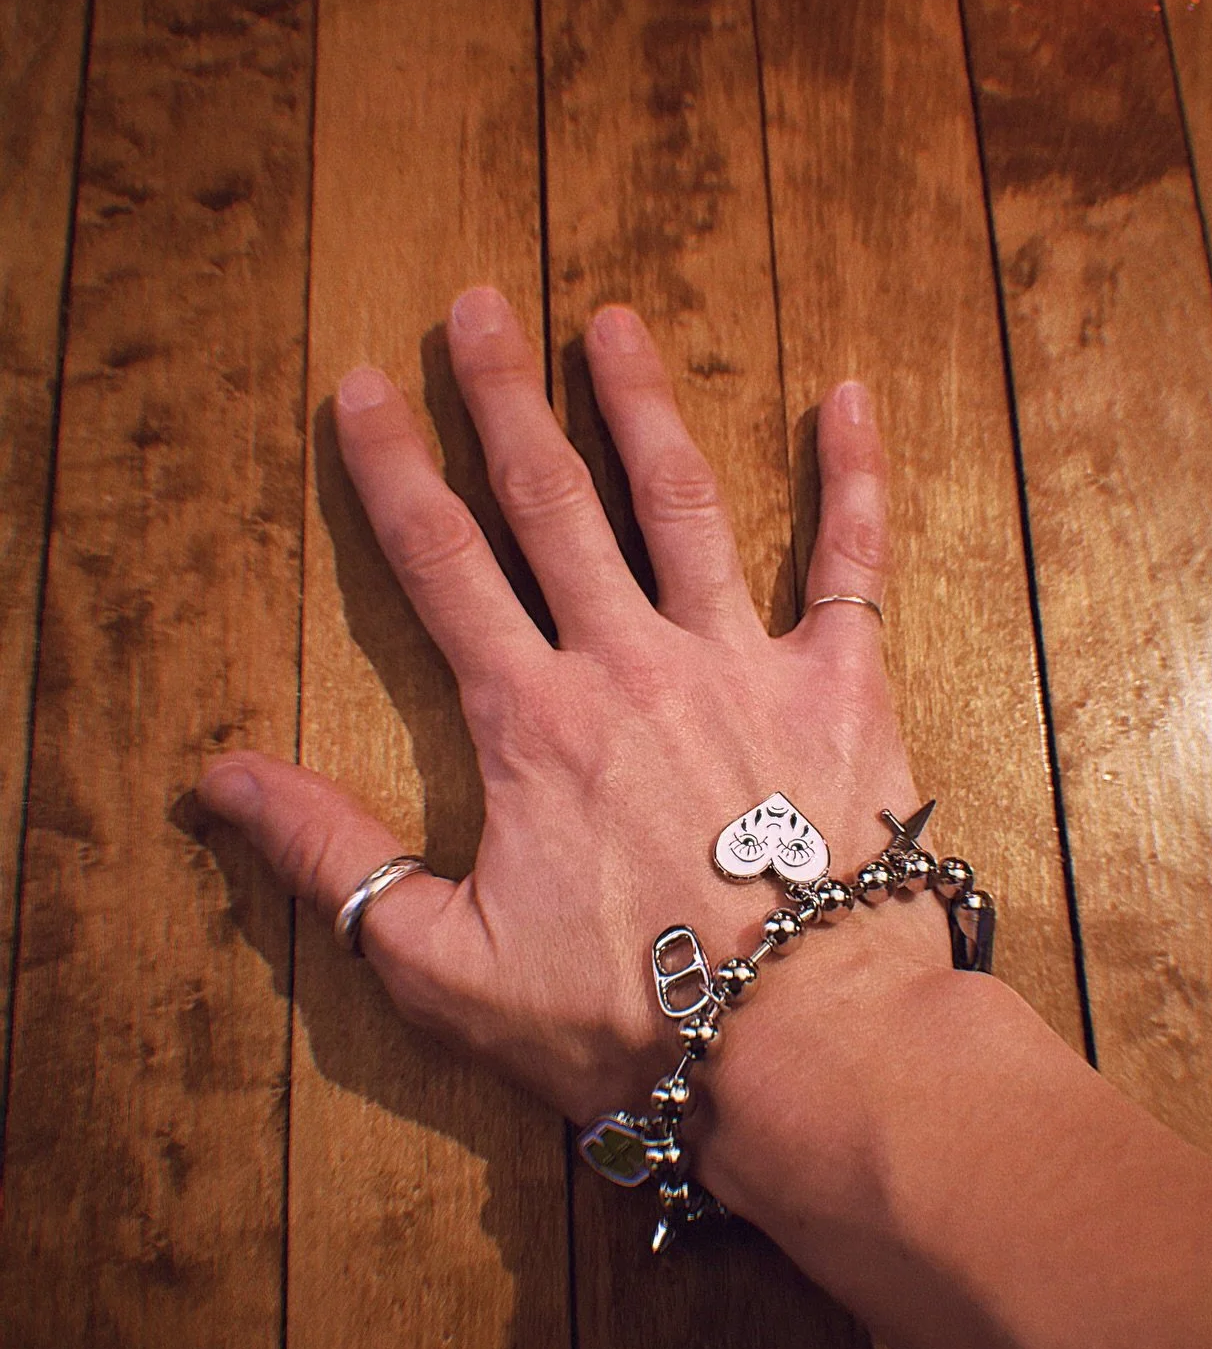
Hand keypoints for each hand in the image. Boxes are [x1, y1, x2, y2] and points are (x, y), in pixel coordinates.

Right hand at [200, 288, 938, 1141]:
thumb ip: (333, 857)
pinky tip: (848, 399)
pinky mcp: (844, 687)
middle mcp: (631, 662)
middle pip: (551, 504)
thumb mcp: (443, 962)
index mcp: (533, 720)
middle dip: (502, 398)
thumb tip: (221, 779)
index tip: (363, 388)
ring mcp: (743, 663)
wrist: (802, 1043)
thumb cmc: (625, 1017)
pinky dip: (853, 476)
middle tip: (476, 305)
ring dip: (640, 405)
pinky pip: (852, 561)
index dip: (393, 470)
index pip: (442, 566)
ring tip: (611, 322)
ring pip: (682, 503)